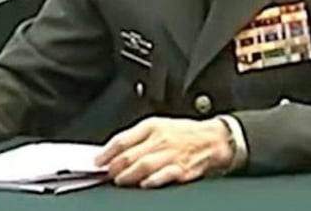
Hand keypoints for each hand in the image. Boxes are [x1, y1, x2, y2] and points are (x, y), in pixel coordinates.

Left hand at [95, 117, 232, 188]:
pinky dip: (151, 181)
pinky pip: (163, 176)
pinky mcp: (181, 169)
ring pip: (142, 166)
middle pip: (129, 155)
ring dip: (127, 176)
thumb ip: (136, 137)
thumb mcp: (158, 126)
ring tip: (119, 181)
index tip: (98, 161)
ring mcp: (170, 155)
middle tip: (107, 174)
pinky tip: (143, 184)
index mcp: (152, 126)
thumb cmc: (183, 133)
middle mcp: (160, 140)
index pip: (122, 140)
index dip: (107, 153)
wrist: (212, 140)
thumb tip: (113, 150)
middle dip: (114, 168)